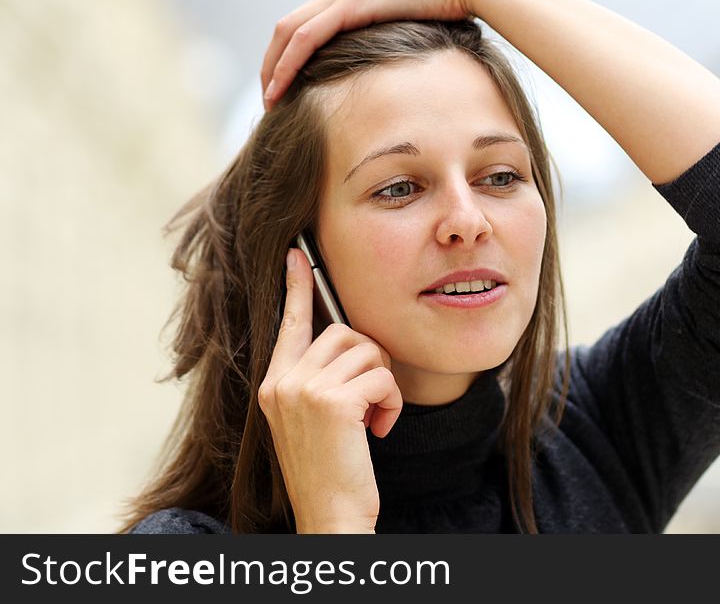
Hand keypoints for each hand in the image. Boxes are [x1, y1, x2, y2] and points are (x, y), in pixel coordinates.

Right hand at [258, 248, 402, 532]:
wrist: (330, 517)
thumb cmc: (330, 470)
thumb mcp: (313, 419)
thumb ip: (319, 379)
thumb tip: (350, 340)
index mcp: (274, 383)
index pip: (289, 322)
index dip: (297, 287)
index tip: (297, 256)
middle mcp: (282, 382)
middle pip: (344, 332)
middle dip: (371, 360)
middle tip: (372, 399)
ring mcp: (303, 391)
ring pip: (367, 351)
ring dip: (384, 384)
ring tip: (374, 418)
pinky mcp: (332, 403)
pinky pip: (382, 377)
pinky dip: (392, 403)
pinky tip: (380, 430)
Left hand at [261, 0, 492, 109]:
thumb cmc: (448, 7)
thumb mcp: (411, 31)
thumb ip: (392, 46)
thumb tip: (393, 76)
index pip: (303, 29)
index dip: (286, 59)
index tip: (285, 90)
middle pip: (286, 30)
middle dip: (271, 66)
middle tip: (269, 101)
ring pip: (288, 33)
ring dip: (273, 69)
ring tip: (270, 101)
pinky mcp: (350, 5)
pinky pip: (306, 37)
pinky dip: (287, 63)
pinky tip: (279, 86)